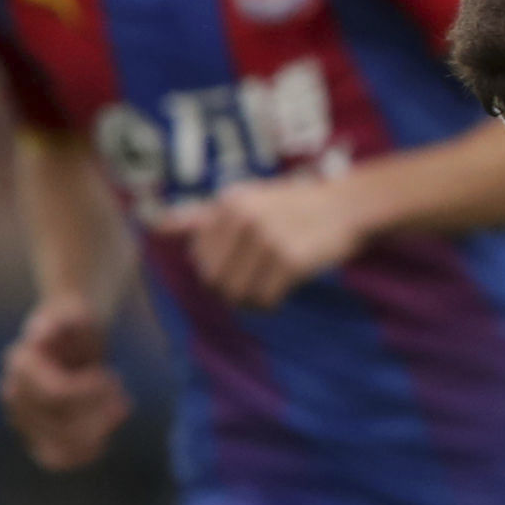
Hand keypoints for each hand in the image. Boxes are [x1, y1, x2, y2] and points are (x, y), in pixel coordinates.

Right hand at [0, 298, 130, 470]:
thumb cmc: (77, 325)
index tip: (114, 377)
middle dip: (101, 412)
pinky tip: (104, 436)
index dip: (93, 392)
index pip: (58, 394)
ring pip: (60, 447)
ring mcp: (21, 418)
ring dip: (98, 434)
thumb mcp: (76, 314)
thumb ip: (63, 319)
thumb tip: (40, 333)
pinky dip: (85, 454)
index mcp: (20, 363)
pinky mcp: (35, 436)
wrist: (71, 341)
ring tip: (117, 410)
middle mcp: (14, 394)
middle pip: (62, 424)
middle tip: (120, 392)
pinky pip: (56, 460)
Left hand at [151, 172, 373, 308]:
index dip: (215, 271)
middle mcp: (245, 219)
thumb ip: (202, 215)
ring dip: (249, 302)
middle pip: (214, 279)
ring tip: (264, 291)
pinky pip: (265, 299)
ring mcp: (268, 239)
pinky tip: (279, 294)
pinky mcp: (291, 260)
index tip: (238, 268)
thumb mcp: (246, 199)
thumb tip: (156, 226)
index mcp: (229, 203)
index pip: (200, 258)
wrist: (348, 207)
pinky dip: (268, 305)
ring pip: (237, 293)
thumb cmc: (295, 205)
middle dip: (229, 290)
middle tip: (251, 285)